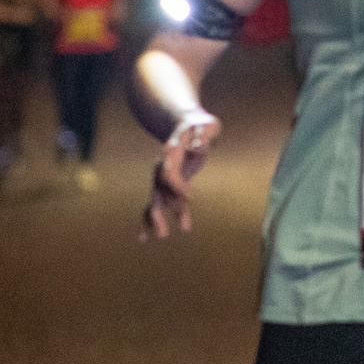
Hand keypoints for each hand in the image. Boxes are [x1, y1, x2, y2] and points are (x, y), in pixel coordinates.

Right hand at [141, 113, 219, 240]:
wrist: (188, 125)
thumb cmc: (200, 126)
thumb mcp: (206, 126)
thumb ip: (203, 135)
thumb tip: (198, 146)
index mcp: (170, 153)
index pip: (169, 173)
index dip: (178, 187)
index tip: (191, 198)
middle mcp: (162, 167)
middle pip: (157, 191)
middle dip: (159, 214)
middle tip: (163, 234)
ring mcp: (163, 177)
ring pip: (157, 201)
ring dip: (158, 220)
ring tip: (160, 238)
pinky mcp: (171, 185)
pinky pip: (165, 204)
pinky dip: (165, 219)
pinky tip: (164, 234)